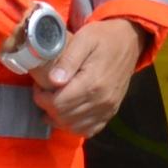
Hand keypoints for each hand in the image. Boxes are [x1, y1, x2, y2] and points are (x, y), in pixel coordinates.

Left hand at [31, 17, 146, 137]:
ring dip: (58, 119)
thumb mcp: (85, 38)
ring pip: (74, 127)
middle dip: (47, 108)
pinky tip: (68, 114)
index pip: (58, 104)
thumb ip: (68, 60)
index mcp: (92, 83)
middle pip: (64, 117)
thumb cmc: (104, 37)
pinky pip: (89, 130)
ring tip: (53, 103)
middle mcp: (101, 101)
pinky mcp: (111, 112)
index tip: (38, 87)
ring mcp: (107, 109)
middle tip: (44, 93)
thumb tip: (53, 81)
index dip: (42, 98)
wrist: (129, 40)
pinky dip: (75, 126)